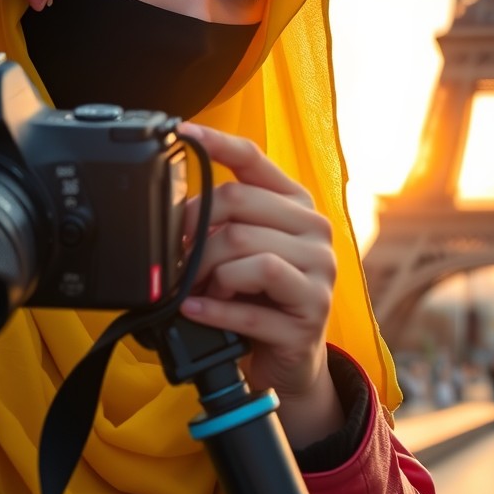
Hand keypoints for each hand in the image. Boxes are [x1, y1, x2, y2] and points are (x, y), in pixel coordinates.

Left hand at [178, 123, 342, 448]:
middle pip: (238, 205)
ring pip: (246, 252)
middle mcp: (314, 231)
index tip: (180, 132)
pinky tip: (196, 310)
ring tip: (200, 291)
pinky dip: (214, 309)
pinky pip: (252, 304)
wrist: (290, 361)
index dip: (215, 143)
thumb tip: (175, 208)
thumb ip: (222, 222)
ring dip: (208, 275)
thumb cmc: (260, 299)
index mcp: (297, 205)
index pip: (254, 159)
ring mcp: (319, 273)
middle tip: (178, 259)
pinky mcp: (311, 314)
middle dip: (196, 233)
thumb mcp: (243, 251)